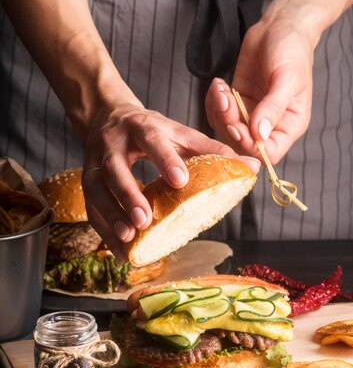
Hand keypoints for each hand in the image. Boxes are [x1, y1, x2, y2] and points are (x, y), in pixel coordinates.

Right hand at [81, 97, 259, 260]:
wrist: (107, 117)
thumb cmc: (151, 130)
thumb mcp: (179, 132)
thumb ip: (211, 149)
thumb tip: (251, 165)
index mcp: (142, 127)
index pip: (152, 139)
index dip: (165, 159)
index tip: (180, 181)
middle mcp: (113, 143)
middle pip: (115, 167)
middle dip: (127, 194)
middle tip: (144, 220)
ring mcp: (94, 162)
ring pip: (95, 189)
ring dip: (110, 216)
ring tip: (128, 239)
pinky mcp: (86, 181)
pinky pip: (90, 208)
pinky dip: (103, 230)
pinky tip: (120, 250)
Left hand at [205, 12, 315, 164]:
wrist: (280, 26)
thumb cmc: (292, 50)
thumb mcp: (287, 78)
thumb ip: (273, 108)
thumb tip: (260, 135)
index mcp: (290, 124)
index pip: (269, 153)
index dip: (249, 145)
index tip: (237, 125)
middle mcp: (270, 124)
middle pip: (243, 144)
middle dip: (229, 124)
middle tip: (225, 100)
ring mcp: (252, 113)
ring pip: (227, 129)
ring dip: (219, 111)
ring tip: (221, 88)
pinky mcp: (237, 100)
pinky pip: (219, 113)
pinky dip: (214, 102)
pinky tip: (219, 85)